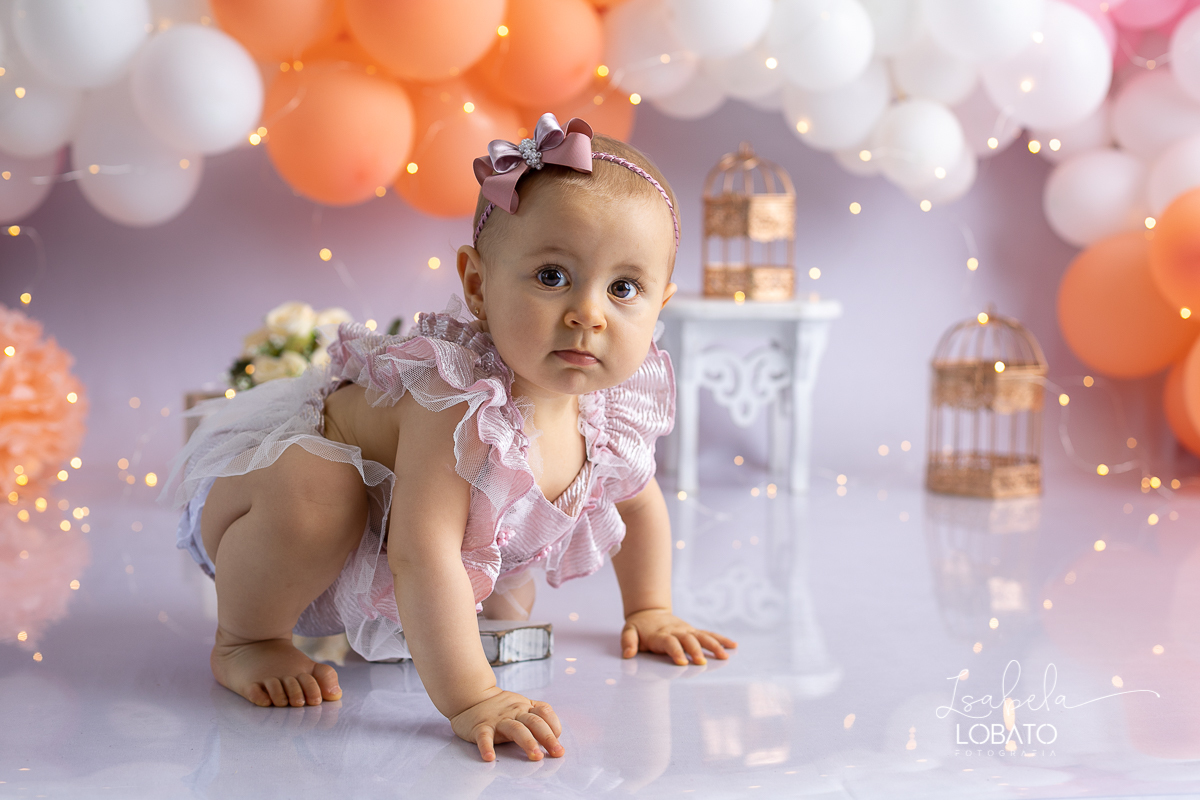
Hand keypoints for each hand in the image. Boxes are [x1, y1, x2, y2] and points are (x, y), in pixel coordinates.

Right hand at [449, 689, 563, 761]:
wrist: (471, 697)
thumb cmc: (501, 707)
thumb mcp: (522, 706)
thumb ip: (538, 716)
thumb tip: (556, 736)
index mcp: (526, 708)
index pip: (545, 713)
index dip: (554, 725)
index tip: (559, 741)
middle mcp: (515, 712)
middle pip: (534, 723)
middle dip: (548, 738)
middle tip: (557, 753)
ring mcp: (498, 720)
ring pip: (516, 729)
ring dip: (528, 742)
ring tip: (536, 756)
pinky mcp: (481, 727)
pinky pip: (484, 737)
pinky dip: (487, 747)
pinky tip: (490, 757)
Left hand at [621, 609, 736, 665]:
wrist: (650, 611)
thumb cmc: (639, 627)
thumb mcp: (628, 631)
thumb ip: (628, 642)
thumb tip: (628, 654)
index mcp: (661, 634)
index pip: (669, 643)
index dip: (675, 652)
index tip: (682, 662)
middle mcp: (676, 631)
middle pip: (688, 640)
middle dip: (695, 651)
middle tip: (702, 663)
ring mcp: (687, 631)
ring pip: (702, 637)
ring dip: (713, 646)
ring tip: (725, 656)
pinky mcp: (693, 631)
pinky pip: (709, 635)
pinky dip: (721, 639)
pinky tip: (733, 646)